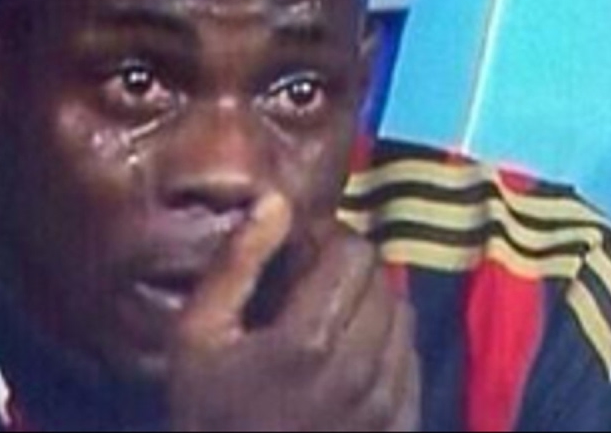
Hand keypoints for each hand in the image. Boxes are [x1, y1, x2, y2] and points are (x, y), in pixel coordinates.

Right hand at [168, 194, 419, 431]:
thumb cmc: (208, 410)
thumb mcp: (197, 335)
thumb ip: (238, 264)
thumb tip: (278, 201)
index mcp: (307, 339)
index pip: (353, 253)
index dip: (329, 238)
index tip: (303, 249)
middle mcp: (360, 369)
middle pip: (383, 281)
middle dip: (351, 268)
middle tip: (316, 280)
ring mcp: (385, 405)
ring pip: (404, 320)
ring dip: (373, 305)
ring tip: (334, 316)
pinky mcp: (399, 428)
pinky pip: (413, 365)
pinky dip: (390, 346)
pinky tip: (354, 354)